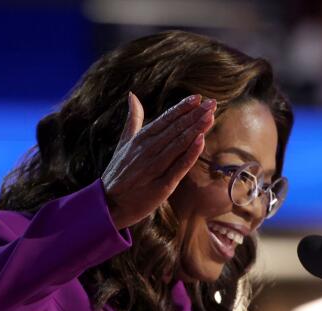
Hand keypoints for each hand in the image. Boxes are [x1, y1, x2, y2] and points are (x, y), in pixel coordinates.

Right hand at [102, 92, 215, 229]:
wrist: (109, 204)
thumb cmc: (118, 173)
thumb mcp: (123, 143)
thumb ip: (132, 119)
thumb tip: (132, 95)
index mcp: (140, 139)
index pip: (165, 119)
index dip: (182, 108)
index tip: (198, 97)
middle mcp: (147, 151)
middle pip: (175, 129)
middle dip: (194, 115)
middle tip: (212, 103)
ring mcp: (154, 168)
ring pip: (178, 144)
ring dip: (195, 129)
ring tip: (210, 116)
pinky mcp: (161, 185)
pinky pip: (178, 167)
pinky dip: (189, 154)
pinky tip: (201, 140)